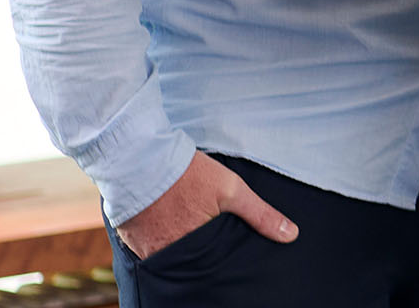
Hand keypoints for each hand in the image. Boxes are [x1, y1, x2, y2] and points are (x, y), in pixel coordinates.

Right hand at [117, 151, 296, 258]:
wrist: (138, 157)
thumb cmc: (188, 173)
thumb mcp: (232, 190)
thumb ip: (260, 215)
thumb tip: (290, 234)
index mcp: (192, 246)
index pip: (211, 261)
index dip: (217, 254)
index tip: (221, 246)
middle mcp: (166, 252)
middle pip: (188, 258)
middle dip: (197, 250)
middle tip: (200, 233)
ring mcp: (144, 247)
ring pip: (166, 252)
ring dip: (175, 243)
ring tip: (182, 226)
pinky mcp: (127, 237)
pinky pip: (145, 245)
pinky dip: (155, 237)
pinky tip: (164, 224)